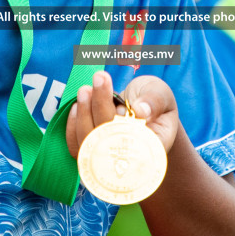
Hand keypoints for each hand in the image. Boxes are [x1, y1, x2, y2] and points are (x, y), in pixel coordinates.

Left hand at [65, 71, 179, 157]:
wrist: (142, 109)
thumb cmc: (154, 101)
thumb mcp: (161, 95)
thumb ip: (154, 101)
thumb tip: (140, 110)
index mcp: (150, 146)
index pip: (134, 143)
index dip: (124, 127)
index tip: (122, 105)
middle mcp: (127, 156)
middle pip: (108, 139)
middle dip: (101, 107)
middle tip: (100, 79)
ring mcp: (106, 154)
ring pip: (89, 142)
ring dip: (84, 113)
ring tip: (86, 89)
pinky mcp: (90, 148)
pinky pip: (76, 144)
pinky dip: (73, 124)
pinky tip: (77, 105)